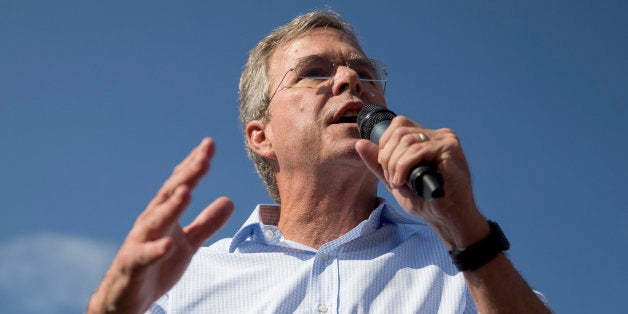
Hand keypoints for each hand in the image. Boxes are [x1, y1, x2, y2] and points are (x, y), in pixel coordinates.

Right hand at [88, 138, 233, 312]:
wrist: (125, 300)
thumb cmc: (156, 267)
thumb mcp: (188, 243)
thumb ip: (207, 223)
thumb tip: (229, 200)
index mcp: (164, 215)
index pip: (180, 184)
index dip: (194, 165)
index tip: (209, 145)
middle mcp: (150, 223)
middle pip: (170, 194)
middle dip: (187, 175)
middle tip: (204, 155)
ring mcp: (139, 243)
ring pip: (155, 220)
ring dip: (171, 206)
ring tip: (187, 190)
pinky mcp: (133, 266)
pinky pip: (144, 257)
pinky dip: (156, 250)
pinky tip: (169, 244)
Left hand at [355, 116, 487, 248]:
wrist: (447, 219)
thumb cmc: (425, 201)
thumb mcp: (395, 179)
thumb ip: (378, 163)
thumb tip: (359, 143)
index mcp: (427, 138)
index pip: (398, 125)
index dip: (385, 145)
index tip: (387, 170)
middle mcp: (438, 134)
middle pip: (400, 130)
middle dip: (388, 156)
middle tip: (392, 179)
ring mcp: (445, 140)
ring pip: (407, 140)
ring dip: (395, 164)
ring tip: (398, 182)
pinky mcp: (450, 149)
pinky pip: (418, 150)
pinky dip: (404, 166)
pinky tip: (404, 181)